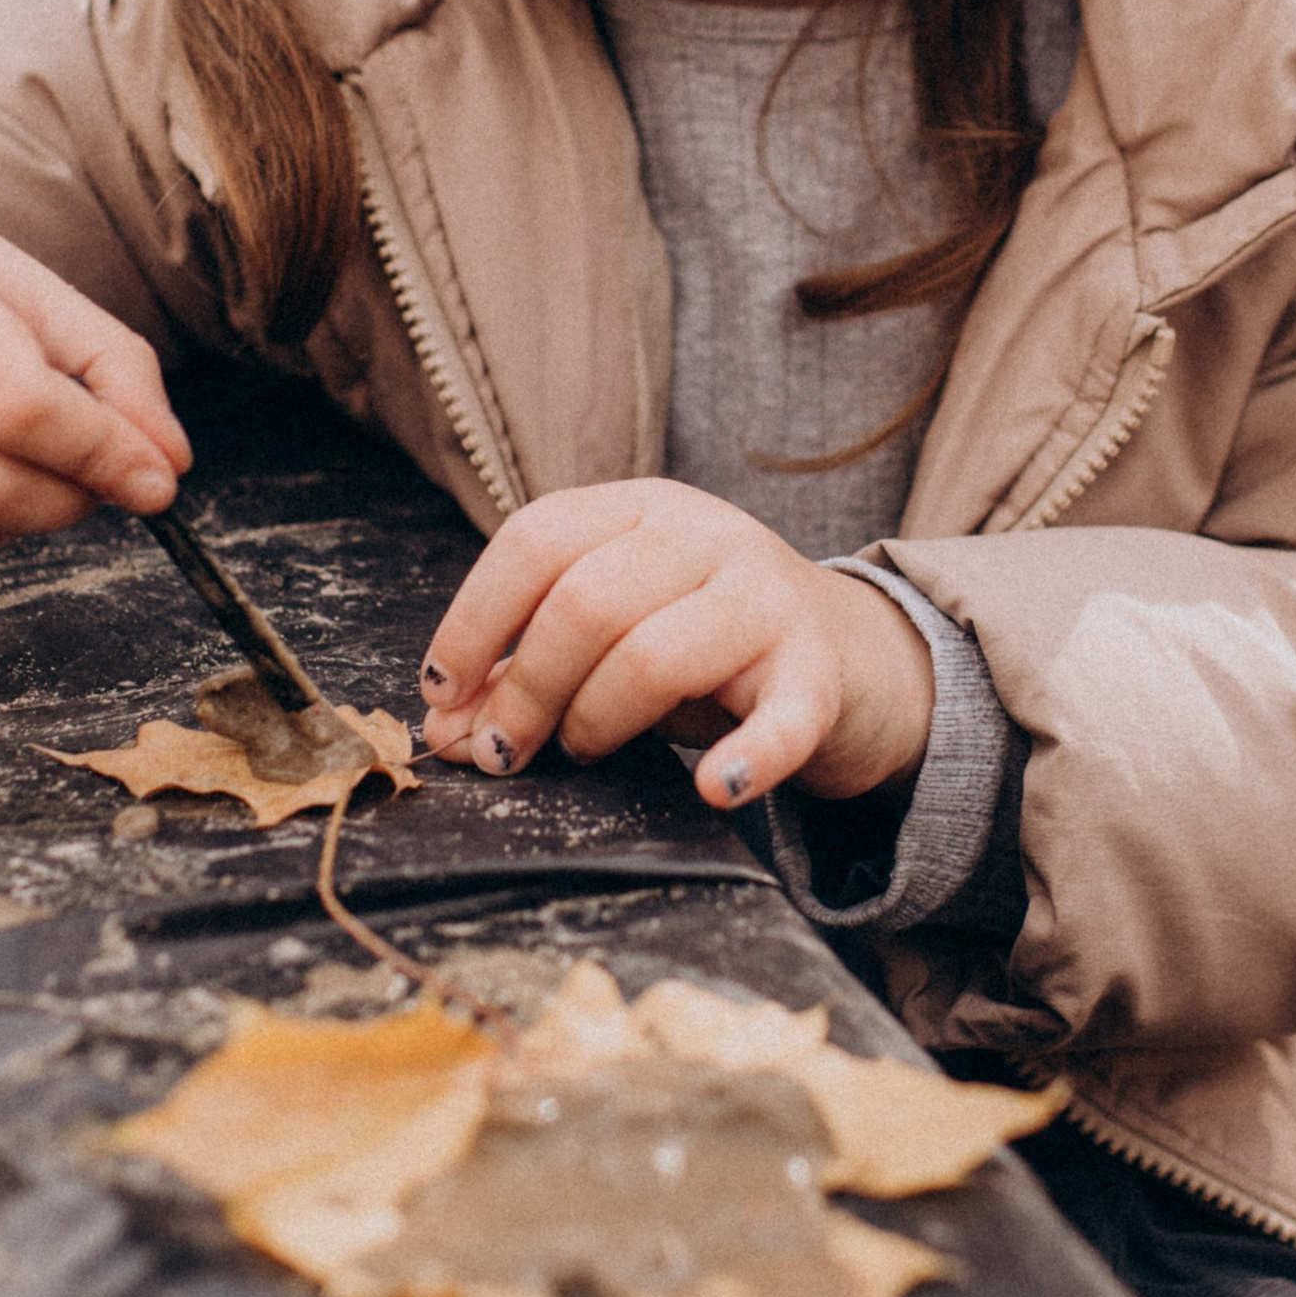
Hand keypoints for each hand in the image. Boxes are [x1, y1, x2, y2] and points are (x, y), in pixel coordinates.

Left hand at [416, 480, 934, 812]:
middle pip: (586, 602)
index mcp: (643, 508)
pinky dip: (747, 758)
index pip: (537, 538)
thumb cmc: (706, 644)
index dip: (475, 618)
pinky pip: (782, 718)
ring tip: (585, 751)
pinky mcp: (821, 672)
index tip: (442, 689)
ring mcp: (768, 598)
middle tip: (504, 752)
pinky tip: (716, 788)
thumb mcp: (616, 634)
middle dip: (526, 689)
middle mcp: (706, 534)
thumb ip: (529, 670)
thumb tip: (445, 729)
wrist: (853, 655)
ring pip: (656, 655)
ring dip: (597, 721)